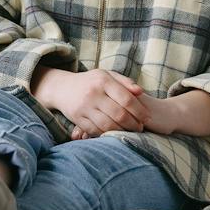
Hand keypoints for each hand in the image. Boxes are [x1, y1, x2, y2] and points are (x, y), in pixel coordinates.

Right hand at [33, 67, 149, 136]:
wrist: (62, 87)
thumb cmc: (91, 82)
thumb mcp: (107, 75)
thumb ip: (125, 82)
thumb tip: (141, 92)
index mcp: (103, 81)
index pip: (126, 99)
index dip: (139, 111)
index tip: (147, 118)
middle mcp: (93, 94)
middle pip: (119, 114)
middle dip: (133, 124)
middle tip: (140, 128)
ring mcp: (84, 107)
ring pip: (108, 125)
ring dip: (122, 131)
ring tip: (130, 132)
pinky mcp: (77, 118)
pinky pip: (95, 130)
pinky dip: (107, 134)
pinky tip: (114, 134)